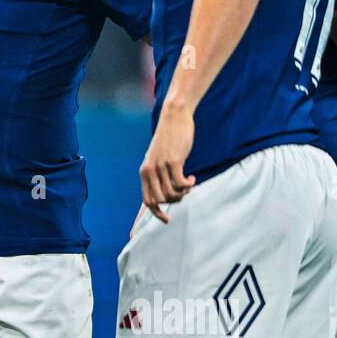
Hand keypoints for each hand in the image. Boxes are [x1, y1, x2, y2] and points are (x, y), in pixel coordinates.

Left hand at [139, 100, 195, 222]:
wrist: (174, 118)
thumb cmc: (169, 139)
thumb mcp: (158, 158)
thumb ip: (159, 174)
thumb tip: (166, 194)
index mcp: (144, 172)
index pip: (147, 200)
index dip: (156, 213)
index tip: (166, 220)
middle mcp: (150, 171)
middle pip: (160, 200)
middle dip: (174, 201)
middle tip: (184, 191)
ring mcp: (161, 167)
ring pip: (172, 193)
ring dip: (183, 193)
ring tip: (189, 183)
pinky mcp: (174, 162)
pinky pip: (181, 184)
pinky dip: (189, 185)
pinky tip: (192, 178)